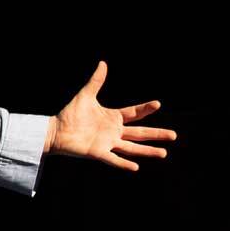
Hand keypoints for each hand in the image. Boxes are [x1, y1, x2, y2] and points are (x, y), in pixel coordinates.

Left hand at [45, 61, 176, 171]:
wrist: (55, 130)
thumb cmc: (70, 114)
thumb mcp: (85, 95)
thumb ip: (96, 81)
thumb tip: (103, 63)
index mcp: (113, 118)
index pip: (134, 113)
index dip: (145, 109)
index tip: (158, 104)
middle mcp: (114, 131)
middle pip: (139, 133)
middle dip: (156, 134)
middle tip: (173, 135)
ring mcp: (107, 143)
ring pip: (131, 148)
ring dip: (147, 150)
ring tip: (163, 153)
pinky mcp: (98, 152)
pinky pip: (113, 159)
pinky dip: (123, 163)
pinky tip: (136, 167)